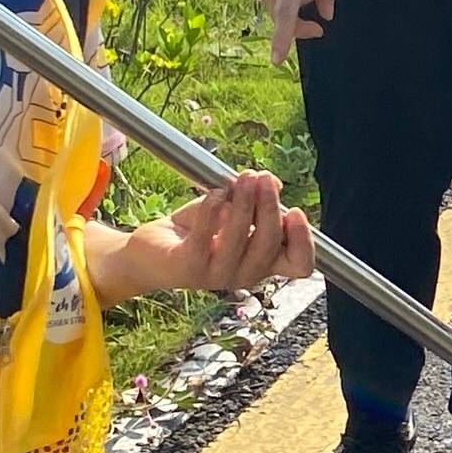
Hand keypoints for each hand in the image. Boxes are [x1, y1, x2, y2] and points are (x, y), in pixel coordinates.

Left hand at [107, 171, 313, 297]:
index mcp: (260, 263)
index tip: (294, 211)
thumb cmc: (192, 233)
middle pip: (270, 245)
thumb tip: (271, 180)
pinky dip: (213, 208)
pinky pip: (206, 235)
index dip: (304, 241)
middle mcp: (243, 275)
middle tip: (261, 177)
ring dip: (244, 203)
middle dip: (268, 207)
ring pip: (240, 239)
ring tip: (242, 177)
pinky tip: (214, 193)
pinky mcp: (188, 267)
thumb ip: (251, 199)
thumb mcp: (228, 211)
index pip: (300, 266)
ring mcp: (216, 275)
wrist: (147, 252)